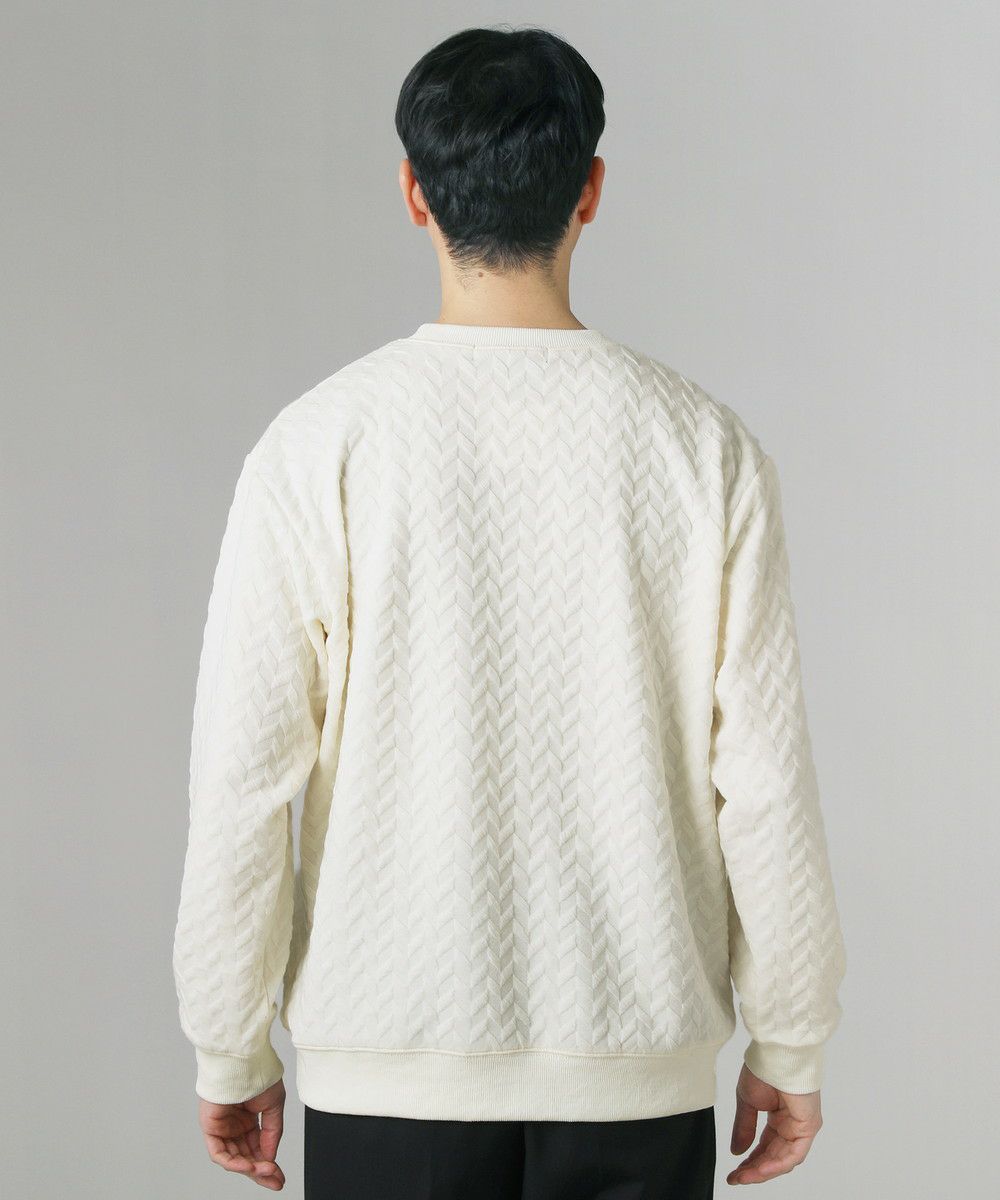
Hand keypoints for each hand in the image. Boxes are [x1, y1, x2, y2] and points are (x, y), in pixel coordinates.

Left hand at [198, 1077, 286, 1189]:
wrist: (243, 1060)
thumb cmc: (257, 1074)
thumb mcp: (273, 1106)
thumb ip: (272, 1133)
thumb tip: (270, 1156)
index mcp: (249, 1119)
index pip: (258, 1148)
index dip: (268, 1163)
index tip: (279, 1175)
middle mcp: (235, 1125)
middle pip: (246, 1156)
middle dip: (261, 1171)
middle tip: (275, 1180)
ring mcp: (222, 1127)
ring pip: (233, 1158)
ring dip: (250, 1168)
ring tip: (266, 1171)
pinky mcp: (210, 1127)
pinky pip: (219, 1152)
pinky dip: (233, 1162)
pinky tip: (247, 1165)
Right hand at [727, 1063, 822, 1184]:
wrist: (776, 1052)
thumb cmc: (764, 1069)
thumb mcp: (747, 1102)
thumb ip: (744, 1128)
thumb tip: (737, 1151)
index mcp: (779, 1117)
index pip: (765, 1147)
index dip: (749, 1161)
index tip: (734, 1171)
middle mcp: (792, 1125)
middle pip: (774, 1156)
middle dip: (754, 1169)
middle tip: (736, 1177)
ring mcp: (802, 1127)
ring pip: (784, 1159)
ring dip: (763, 1170)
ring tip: (744, 1176)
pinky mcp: (809, 1127)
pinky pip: (794, 1153)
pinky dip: (776, 1164)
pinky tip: (759, 1169)